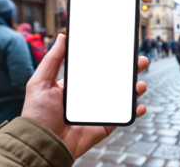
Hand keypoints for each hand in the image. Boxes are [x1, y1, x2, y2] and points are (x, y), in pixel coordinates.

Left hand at [22, 34, 148, 158]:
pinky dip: (136, 111)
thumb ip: (52, 59)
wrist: (44, 142)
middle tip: (140, 61)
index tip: (123, 49)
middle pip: (116, 80)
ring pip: (124, 96)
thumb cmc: (38, 114)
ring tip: (140, 84)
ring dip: (136, 88)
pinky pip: (125, 117)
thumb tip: (62, 37)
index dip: (112, 60)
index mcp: (78, 85)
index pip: (99, 69)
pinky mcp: (106, 124)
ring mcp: (100, 110)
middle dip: (131, 69)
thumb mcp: (41, 81)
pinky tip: (140, 105)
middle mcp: (91, 96)